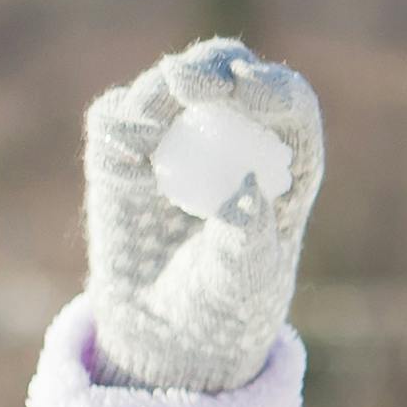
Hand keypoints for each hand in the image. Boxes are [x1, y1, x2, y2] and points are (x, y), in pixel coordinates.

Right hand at [78, 41, 324, 393]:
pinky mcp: (124, 151)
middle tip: (185, 82)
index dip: (272, 88)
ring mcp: (177, 137)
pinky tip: (126, 151)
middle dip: (210, 69)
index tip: (247, 90)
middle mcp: (234, 136)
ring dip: (158, 96)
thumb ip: (246, 241)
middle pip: (228, 72)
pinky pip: (117, 116)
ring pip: (168, 86)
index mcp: (285, 162)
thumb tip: (242, 189)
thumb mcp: (242, 287)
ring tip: (147, 134)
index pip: (289, 103)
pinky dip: (119, 122)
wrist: (164, 337)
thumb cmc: (223, 311)